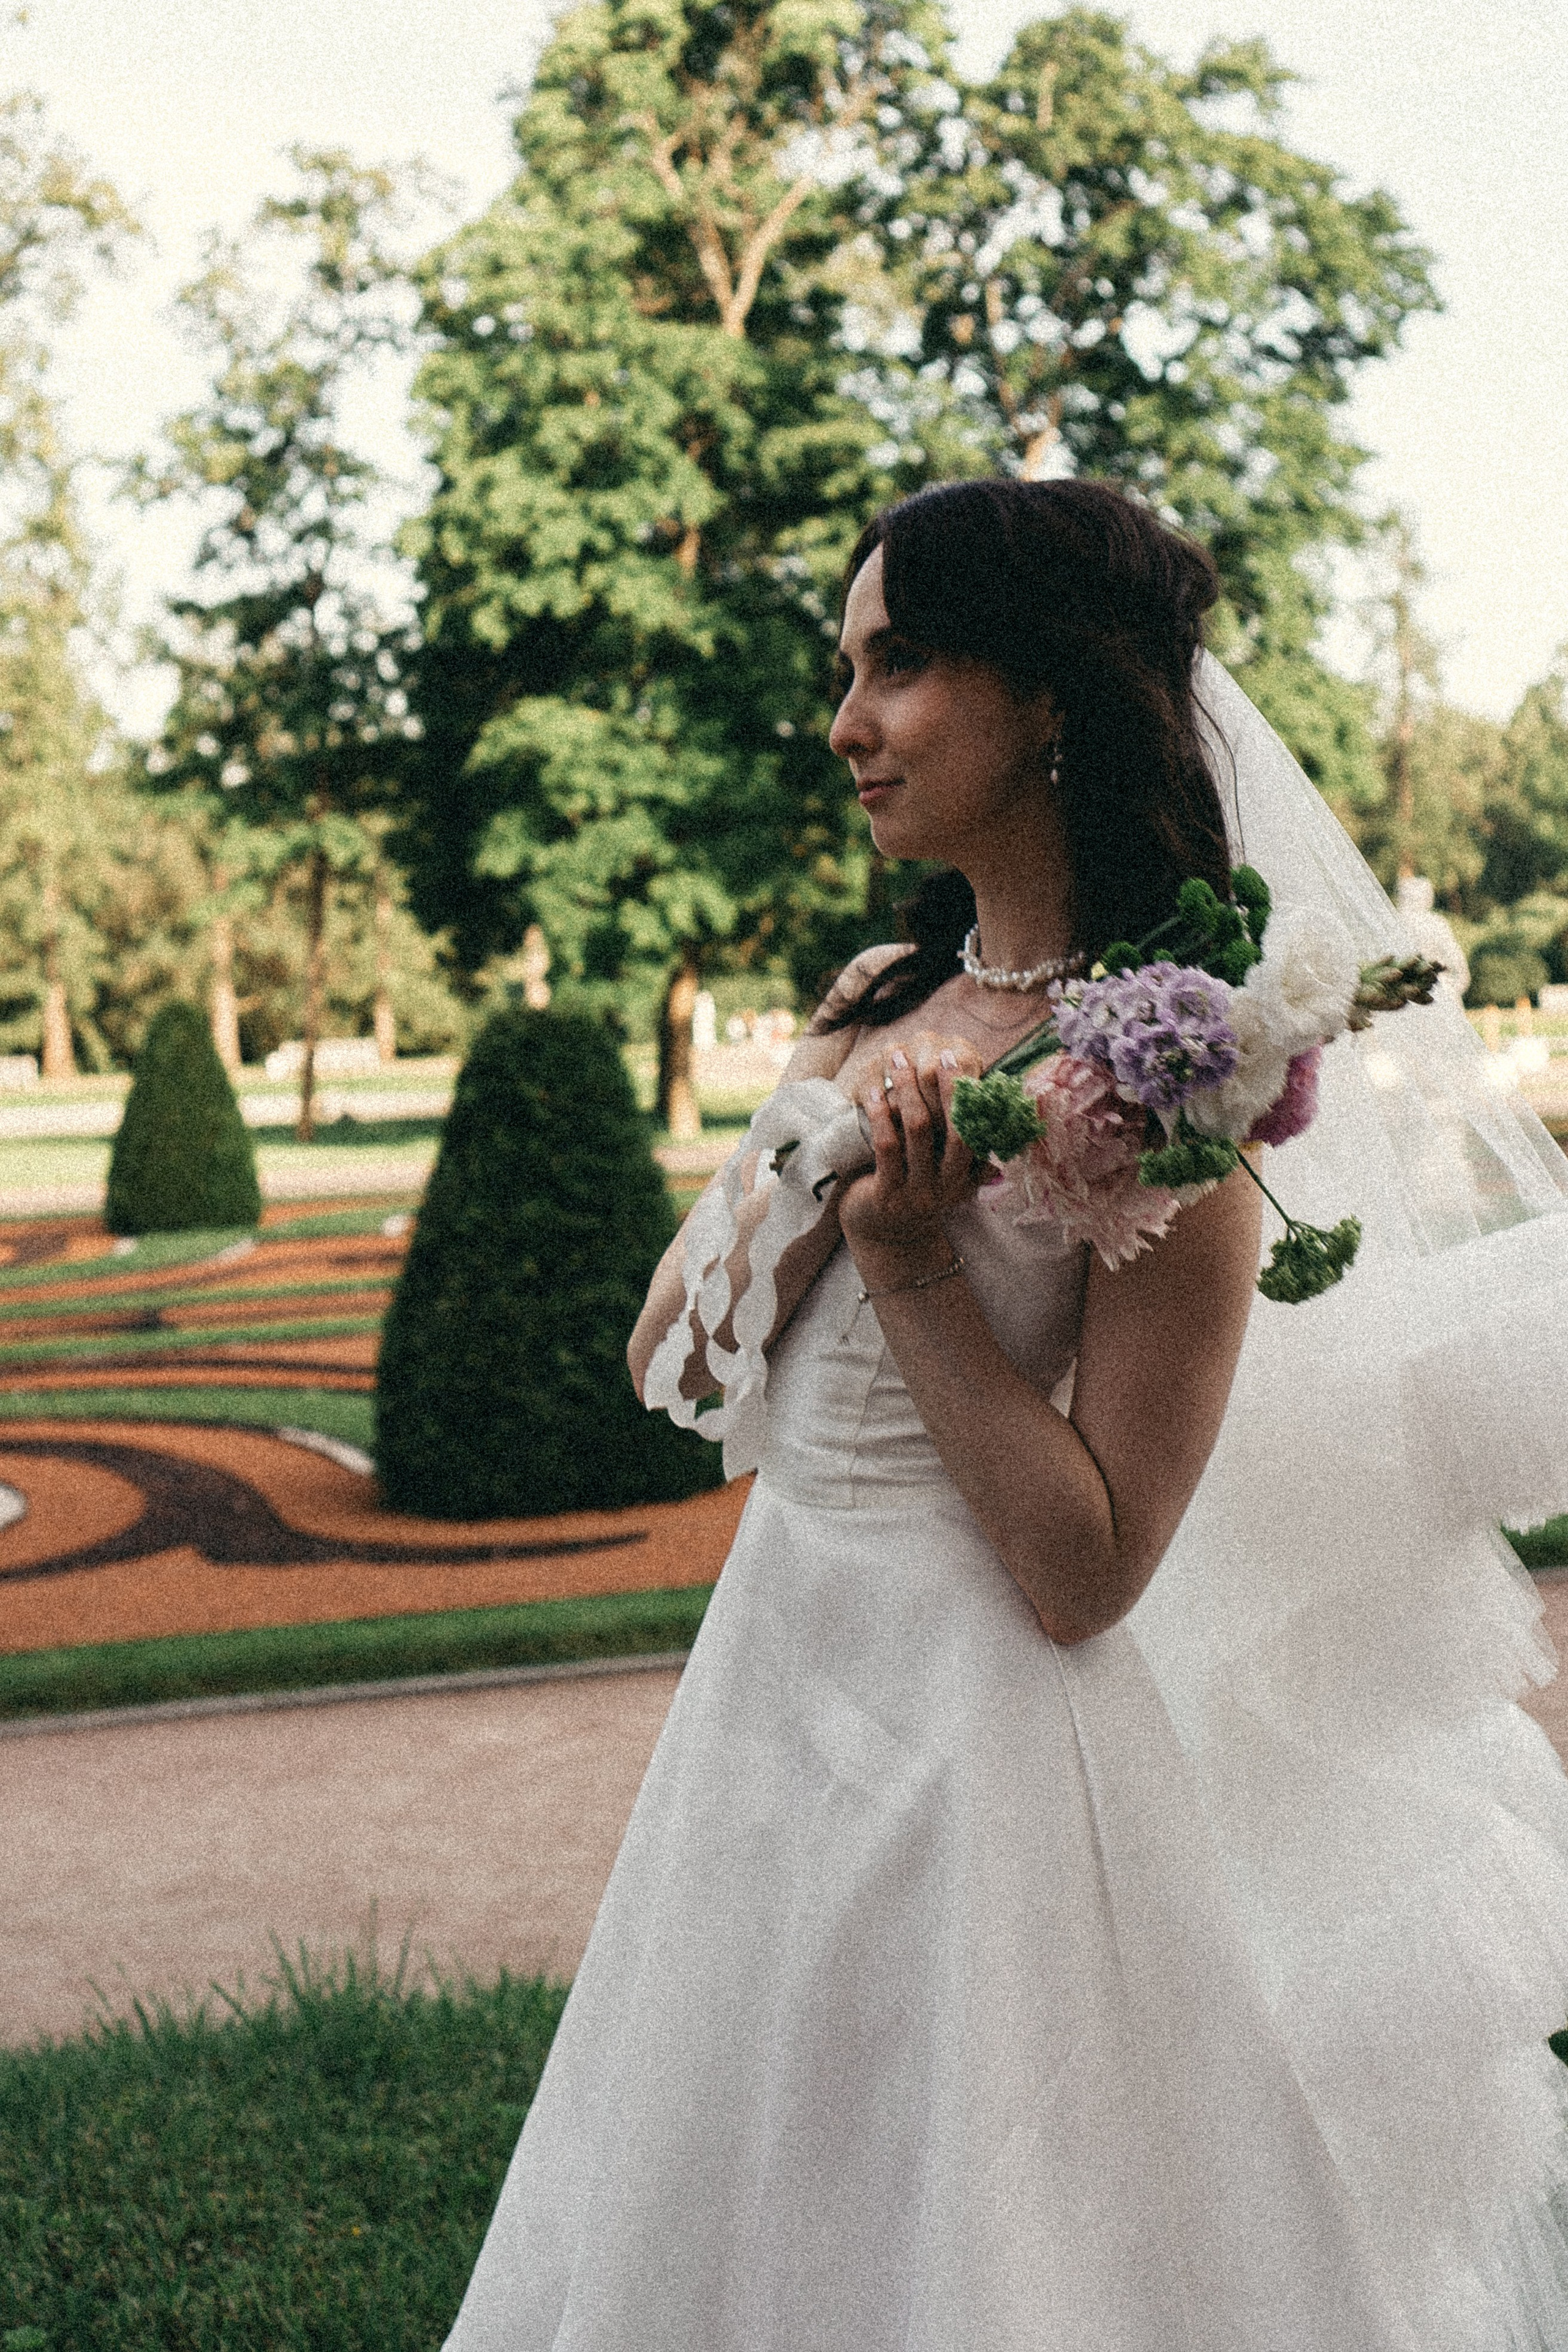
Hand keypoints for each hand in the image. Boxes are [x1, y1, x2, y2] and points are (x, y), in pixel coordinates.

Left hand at [838, 1039, 982, 1264]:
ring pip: (918, 1131)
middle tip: (935, 1052)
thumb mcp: (946, 1176)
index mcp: (964, 1179)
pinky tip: (873, 1093)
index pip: (976, 1132)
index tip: (958, 1060)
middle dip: (946, 1087)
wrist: (883, 1237)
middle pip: (954, 1129)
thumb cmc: (914, 1191)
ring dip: (908, 1090)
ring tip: (898, 1060)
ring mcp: (917, 1194)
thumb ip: (969, 1152)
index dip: (969, 1096)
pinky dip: (881, 1115)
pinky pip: (887, 1147)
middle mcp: (946, 1188)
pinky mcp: (887, 1196)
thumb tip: (998, 1111)